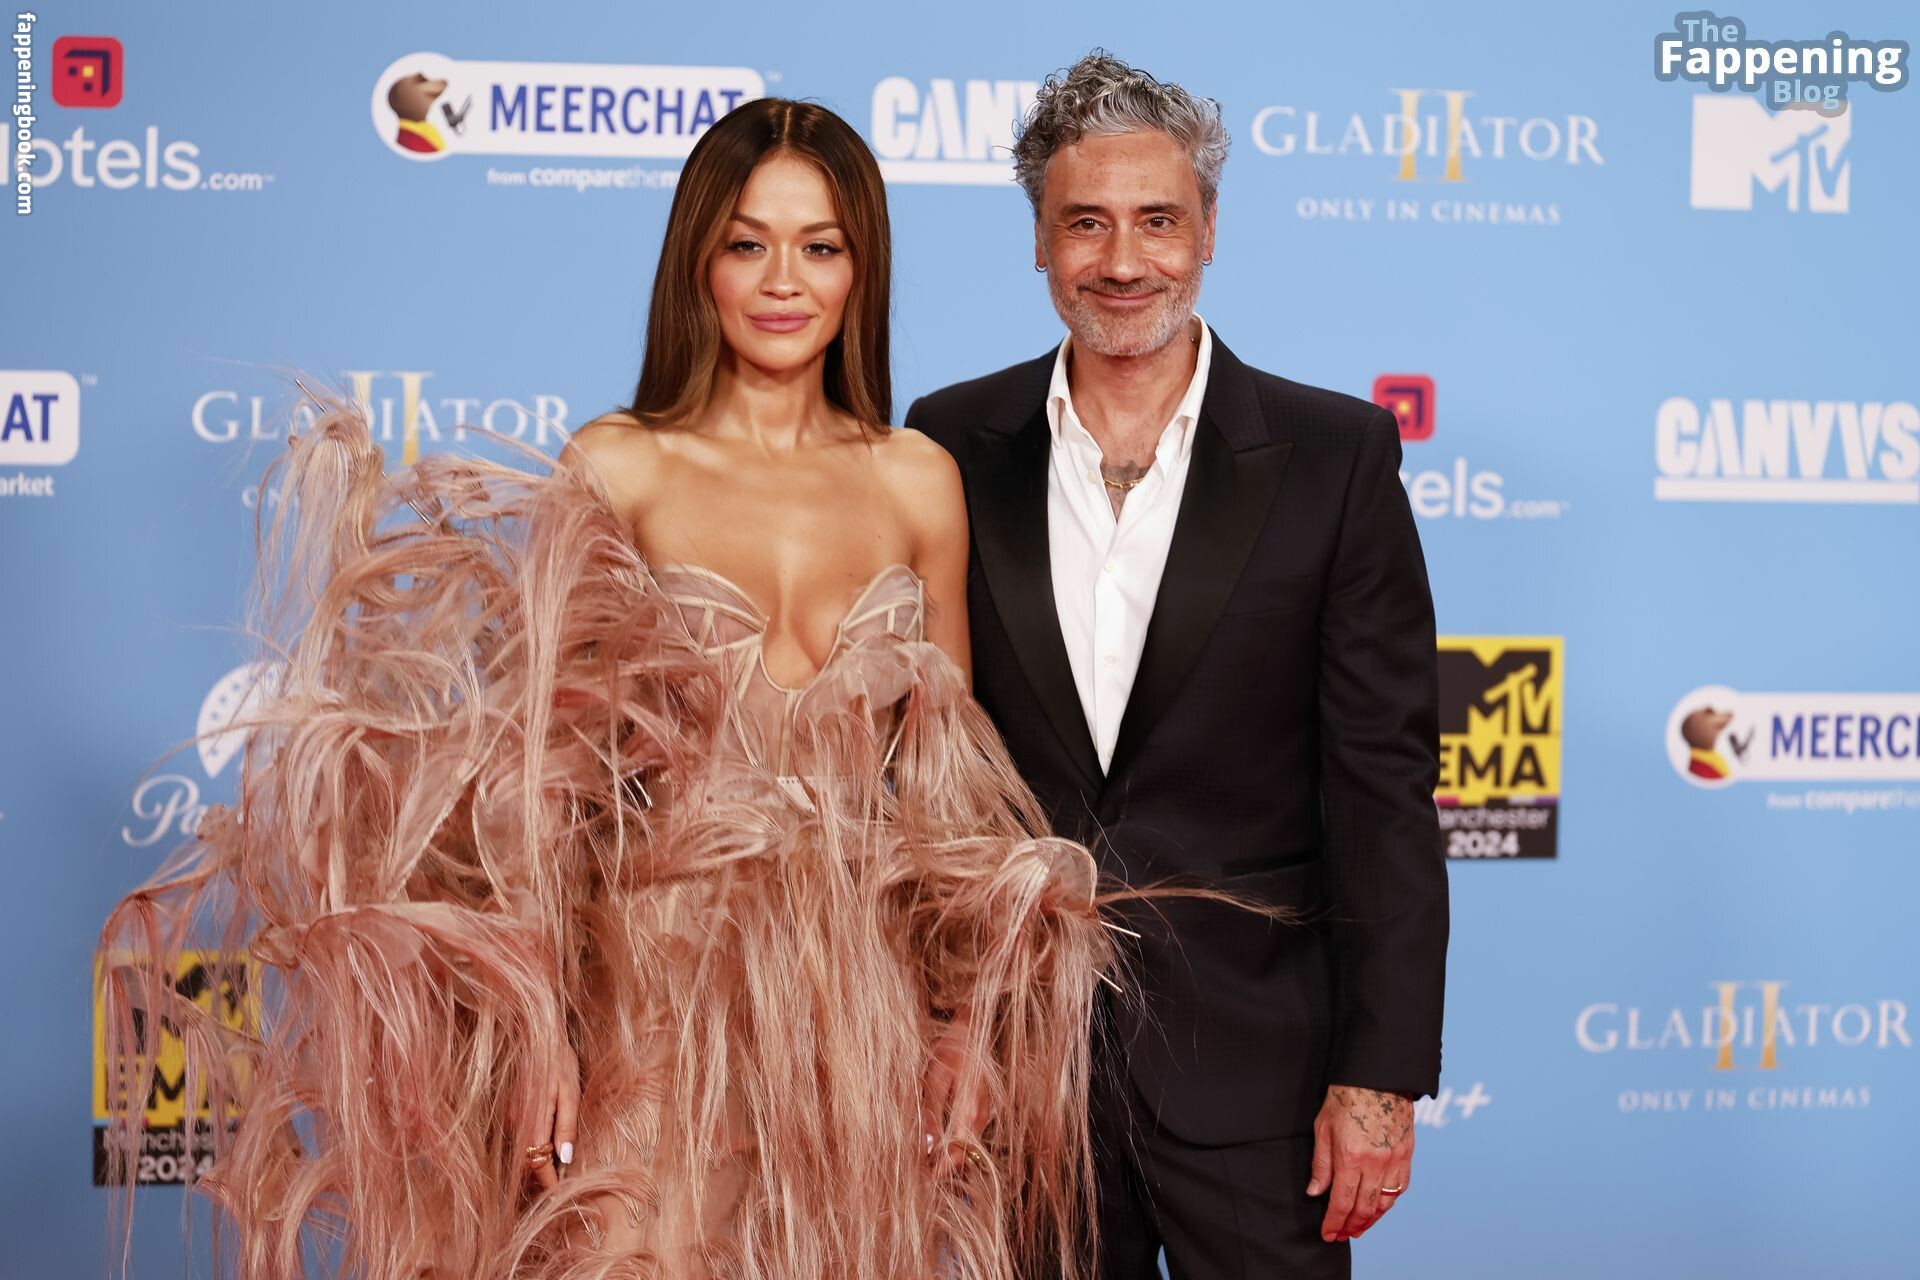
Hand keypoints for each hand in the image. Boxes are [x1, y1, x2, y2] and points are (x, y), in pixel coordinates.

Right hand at [522, 1040, 580, 1191]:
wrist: (536, 1037)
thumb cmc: (559, 1061)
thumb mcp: (570, 1091)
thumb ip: (566, 1125)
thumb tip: (566, 1159)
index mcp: (532, 1121)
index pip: (537, 1163)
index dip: (549, 1182)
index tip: (561, 1195)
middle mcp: (516, 1124)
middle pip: (527, 1162)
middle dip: (544, 1177)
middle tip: (564, 1187)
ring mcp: (511, 1118)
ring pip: (523, 1152)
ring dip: (538, 1164)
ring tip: (559, 1173)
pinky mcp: (511, 1113)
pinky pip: (521, 1139)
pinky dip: (533, 1149)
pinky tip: (549, 1148)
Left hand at [921, 1010, 989, 1172]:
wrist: (970, 1031)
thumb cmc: (950, 1051)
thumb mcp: (935, 1078)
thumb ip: (931, 1112)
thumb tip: (926, 1146)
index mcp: (971, 1112)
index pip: (957, 1154)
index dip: (939, 1170)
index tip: (919, 1177)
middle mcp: (980, 1118)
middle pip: (962, 1155)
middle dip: (941, 1168)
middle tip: (916, 1175)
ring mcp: (982, 1115)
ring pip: (964, 1148)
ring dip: (945, 1158)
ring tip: (920, 1163)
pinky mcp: (978, 1111)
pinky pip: (965, 1136)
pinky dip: (951, 1144)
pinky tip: (934, 1144)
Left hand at [1305, 1084, 1413, 1241]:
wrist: (1377, 1076)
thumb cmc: (1345, 1097)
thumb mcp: (1323, 1128)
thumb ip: (1321, 1164)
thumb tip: (1316, 1192)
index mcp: (1350, 1157)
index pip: (1341, 1202)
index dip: (1334, 1222)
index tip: (1327, 1234)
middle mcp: (1375, 1163)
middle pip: (1364, 1208)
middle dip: (1351, 1226)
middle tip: (1341, 1235)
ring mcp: (1394, 1160)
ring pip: (1384, 1203)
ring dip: (1371, 1220)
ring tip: (1359, 1228)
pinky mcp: (1407, 1154)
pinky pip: (1400, 1188)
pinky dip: (1388, 1203)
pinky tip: (1378, 1208)